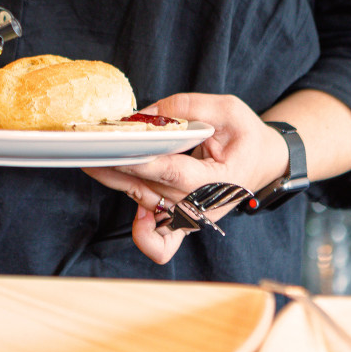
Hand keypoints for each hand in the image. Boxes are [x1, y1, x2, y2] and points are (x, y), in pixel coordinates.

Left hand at [83, 93, 289, 263]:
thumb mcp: (227, 109)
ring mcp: (191, 218)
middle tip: (86, 147)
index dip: (141, 162)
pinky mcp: (182, 222)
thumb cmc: (247, 137)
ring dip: (115, 182)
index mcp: (221, 179)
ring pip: (144, 203)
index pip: (173, 173)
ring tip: (89, 158)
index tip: (113, 150)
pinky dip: (143, 235)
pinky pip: (159, 243)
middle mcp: (203, 205)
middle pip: (151, 188)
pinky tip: (130, 210)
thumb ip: (186, 108)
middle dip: (116, 166)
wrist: (264, 163)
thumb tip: (143, 116)